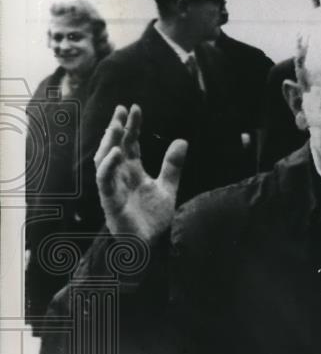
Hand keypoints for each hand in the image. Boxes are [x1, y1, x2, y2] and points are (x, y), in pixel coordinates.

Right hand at [94, 104, 186, 240]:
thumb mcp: (167, 187)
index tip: (135, 108)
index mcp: (133, 172)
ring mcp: (113, 188)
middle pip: (114, 147)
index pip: (130, 144)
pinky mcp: (110, 201)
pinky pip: (105, 181)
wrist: (150, 246)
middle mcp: (120, 177)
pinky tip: (117, 152)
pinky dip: (109, 166)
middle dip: (116, 128)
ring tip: (117, 126)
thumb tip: (183, 140)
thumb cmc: (153, 218)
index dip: (132, 126)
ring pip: (104, 160)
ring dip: (109, 143)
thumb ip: (172, 165)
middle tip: (121, 110)